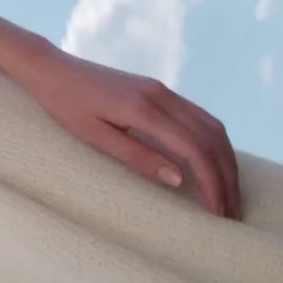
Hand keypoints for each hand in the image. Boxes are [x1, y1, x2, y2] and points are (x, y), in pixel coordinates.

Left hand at [17, 50, 241, 220]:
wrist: (51, 69)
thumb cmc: (64, 105)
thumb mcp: (94, 136)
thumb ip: (137, 156)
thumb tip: (179, 180)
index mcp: (144, 109)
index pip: (195, 150)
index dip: (213, 183)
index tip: (219, 213)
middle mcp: (161, 96)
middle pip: (212, 139)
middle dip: (227, 178)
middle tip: (231, 213)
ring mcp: (162, 90)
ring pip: (212, 126)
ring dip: (226, 161)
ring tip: (229, 194)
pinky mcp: (159, 90)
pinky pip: (199, 117)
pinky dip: (214, 143)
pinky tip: (215, 164)